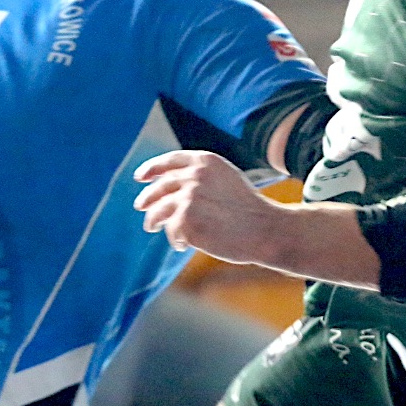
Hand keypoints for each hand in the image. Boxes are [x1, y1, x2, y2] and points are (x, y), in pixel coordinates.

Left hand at [133, 150, 283, 263]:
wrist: (265, 229)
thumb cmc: (249, 209)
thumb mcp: (227, 180)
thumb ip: (202, 178)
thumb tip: (171, 190)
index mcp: (206, 161)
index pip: (170, 160)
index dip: (152, 168)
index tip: (140, 177)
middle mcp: (194, 175)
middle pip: (160, 186)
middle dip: (148, 197)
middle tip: (140, 205)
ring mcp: (189, 197)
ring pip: (159, 210)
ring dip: (153, 220)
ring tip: (151, 227)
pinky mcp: (186, 220)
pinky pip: (172, 231)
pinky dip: (176, 239)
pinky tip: (184, 245)